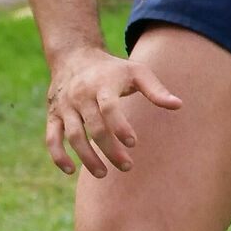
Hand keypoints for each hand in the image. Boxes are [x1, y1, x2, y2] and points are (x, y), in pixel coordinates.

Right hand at [43, 45, 183, 177]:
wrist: (74, 56)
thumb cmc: (113, 69)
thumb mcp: (136, 71)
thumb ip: (156, 90)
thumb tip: (179, 105)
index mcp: (102, 85)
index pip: (109, 107)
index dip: (120, 126)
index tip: (133, 143)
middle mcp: (80, 96)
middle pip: (94, 127)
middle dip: (110, 149)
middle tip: (127, 166)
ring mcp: (65, 107)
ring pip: (73, 135)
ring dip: (87, 157)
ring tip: (103, 174)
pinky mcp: (53, 115)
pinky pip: (51, 138)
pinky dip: (57, 155)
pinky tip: (70, 170)